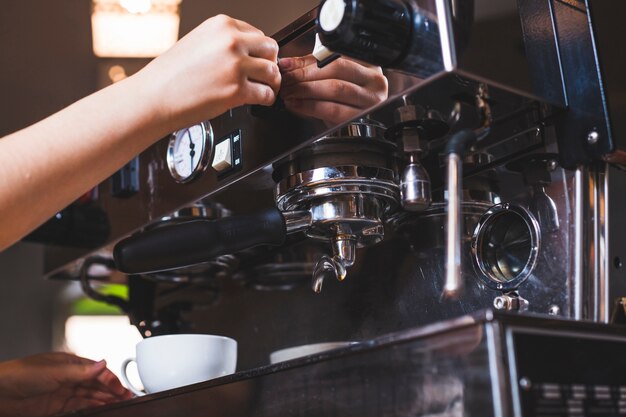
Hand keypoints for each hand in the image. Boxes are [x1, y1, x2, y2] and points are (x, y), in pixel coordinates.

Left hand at [0, 352, 131, 416]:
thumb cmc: (21, 374)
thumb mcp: (55, 371)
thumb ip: (81, 371)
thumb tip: (102, 364)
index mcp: (70, 363)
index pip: (97, 371)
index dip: (111, 379)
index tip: (122, 388)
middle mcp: (68, 377)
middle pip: (96, 384)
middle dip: (112, 390)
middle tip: (127, 397)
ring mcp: (63, 392)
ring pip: (90, 396)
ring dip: (105, 399)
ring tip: (119, 403)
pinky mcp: (56, 406)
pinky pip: (79, 406)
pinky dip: (92, 407)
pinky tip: (100, 408)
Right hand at [137, 14, 280, 130]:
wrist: (153, 97)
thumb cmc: (169, 75)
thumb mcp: (197, 43)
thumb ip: (222, 44)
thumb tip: (243, 52)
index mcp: (221, 25)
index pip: (257, 34)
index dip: (259, 51)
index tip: (257, 61)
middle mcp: (231, 42)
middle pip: (271, 49)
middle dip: (269, 64)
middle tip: (264, 76)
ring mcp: (236, 66)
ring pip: (272, 72)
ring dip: (271, 83)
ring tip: (263, 89)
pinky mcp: (237, 90)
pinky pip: (267, 94)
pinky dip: (267, 99)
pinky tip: (259, 101)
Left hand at [278, 55, 387, 124]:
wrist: (354, 129)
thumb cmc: (344, 101)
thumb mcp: (332, 80)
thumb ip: (313, 68)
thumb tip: (288, 64)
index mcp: (368, 64)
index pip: (335, 56)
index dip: (308, 61)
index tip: (287, 66)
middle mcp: (375, 81)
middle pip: (336, 70)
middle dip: (305, 75)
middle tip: (286, 80)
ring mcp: (372, 101)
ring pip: (336, 89)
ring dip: (307, 90)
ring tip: (289, 92)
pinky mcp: (362, 119)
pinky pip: (334, 110)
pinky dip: (311, 107)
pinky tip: (298, 105)